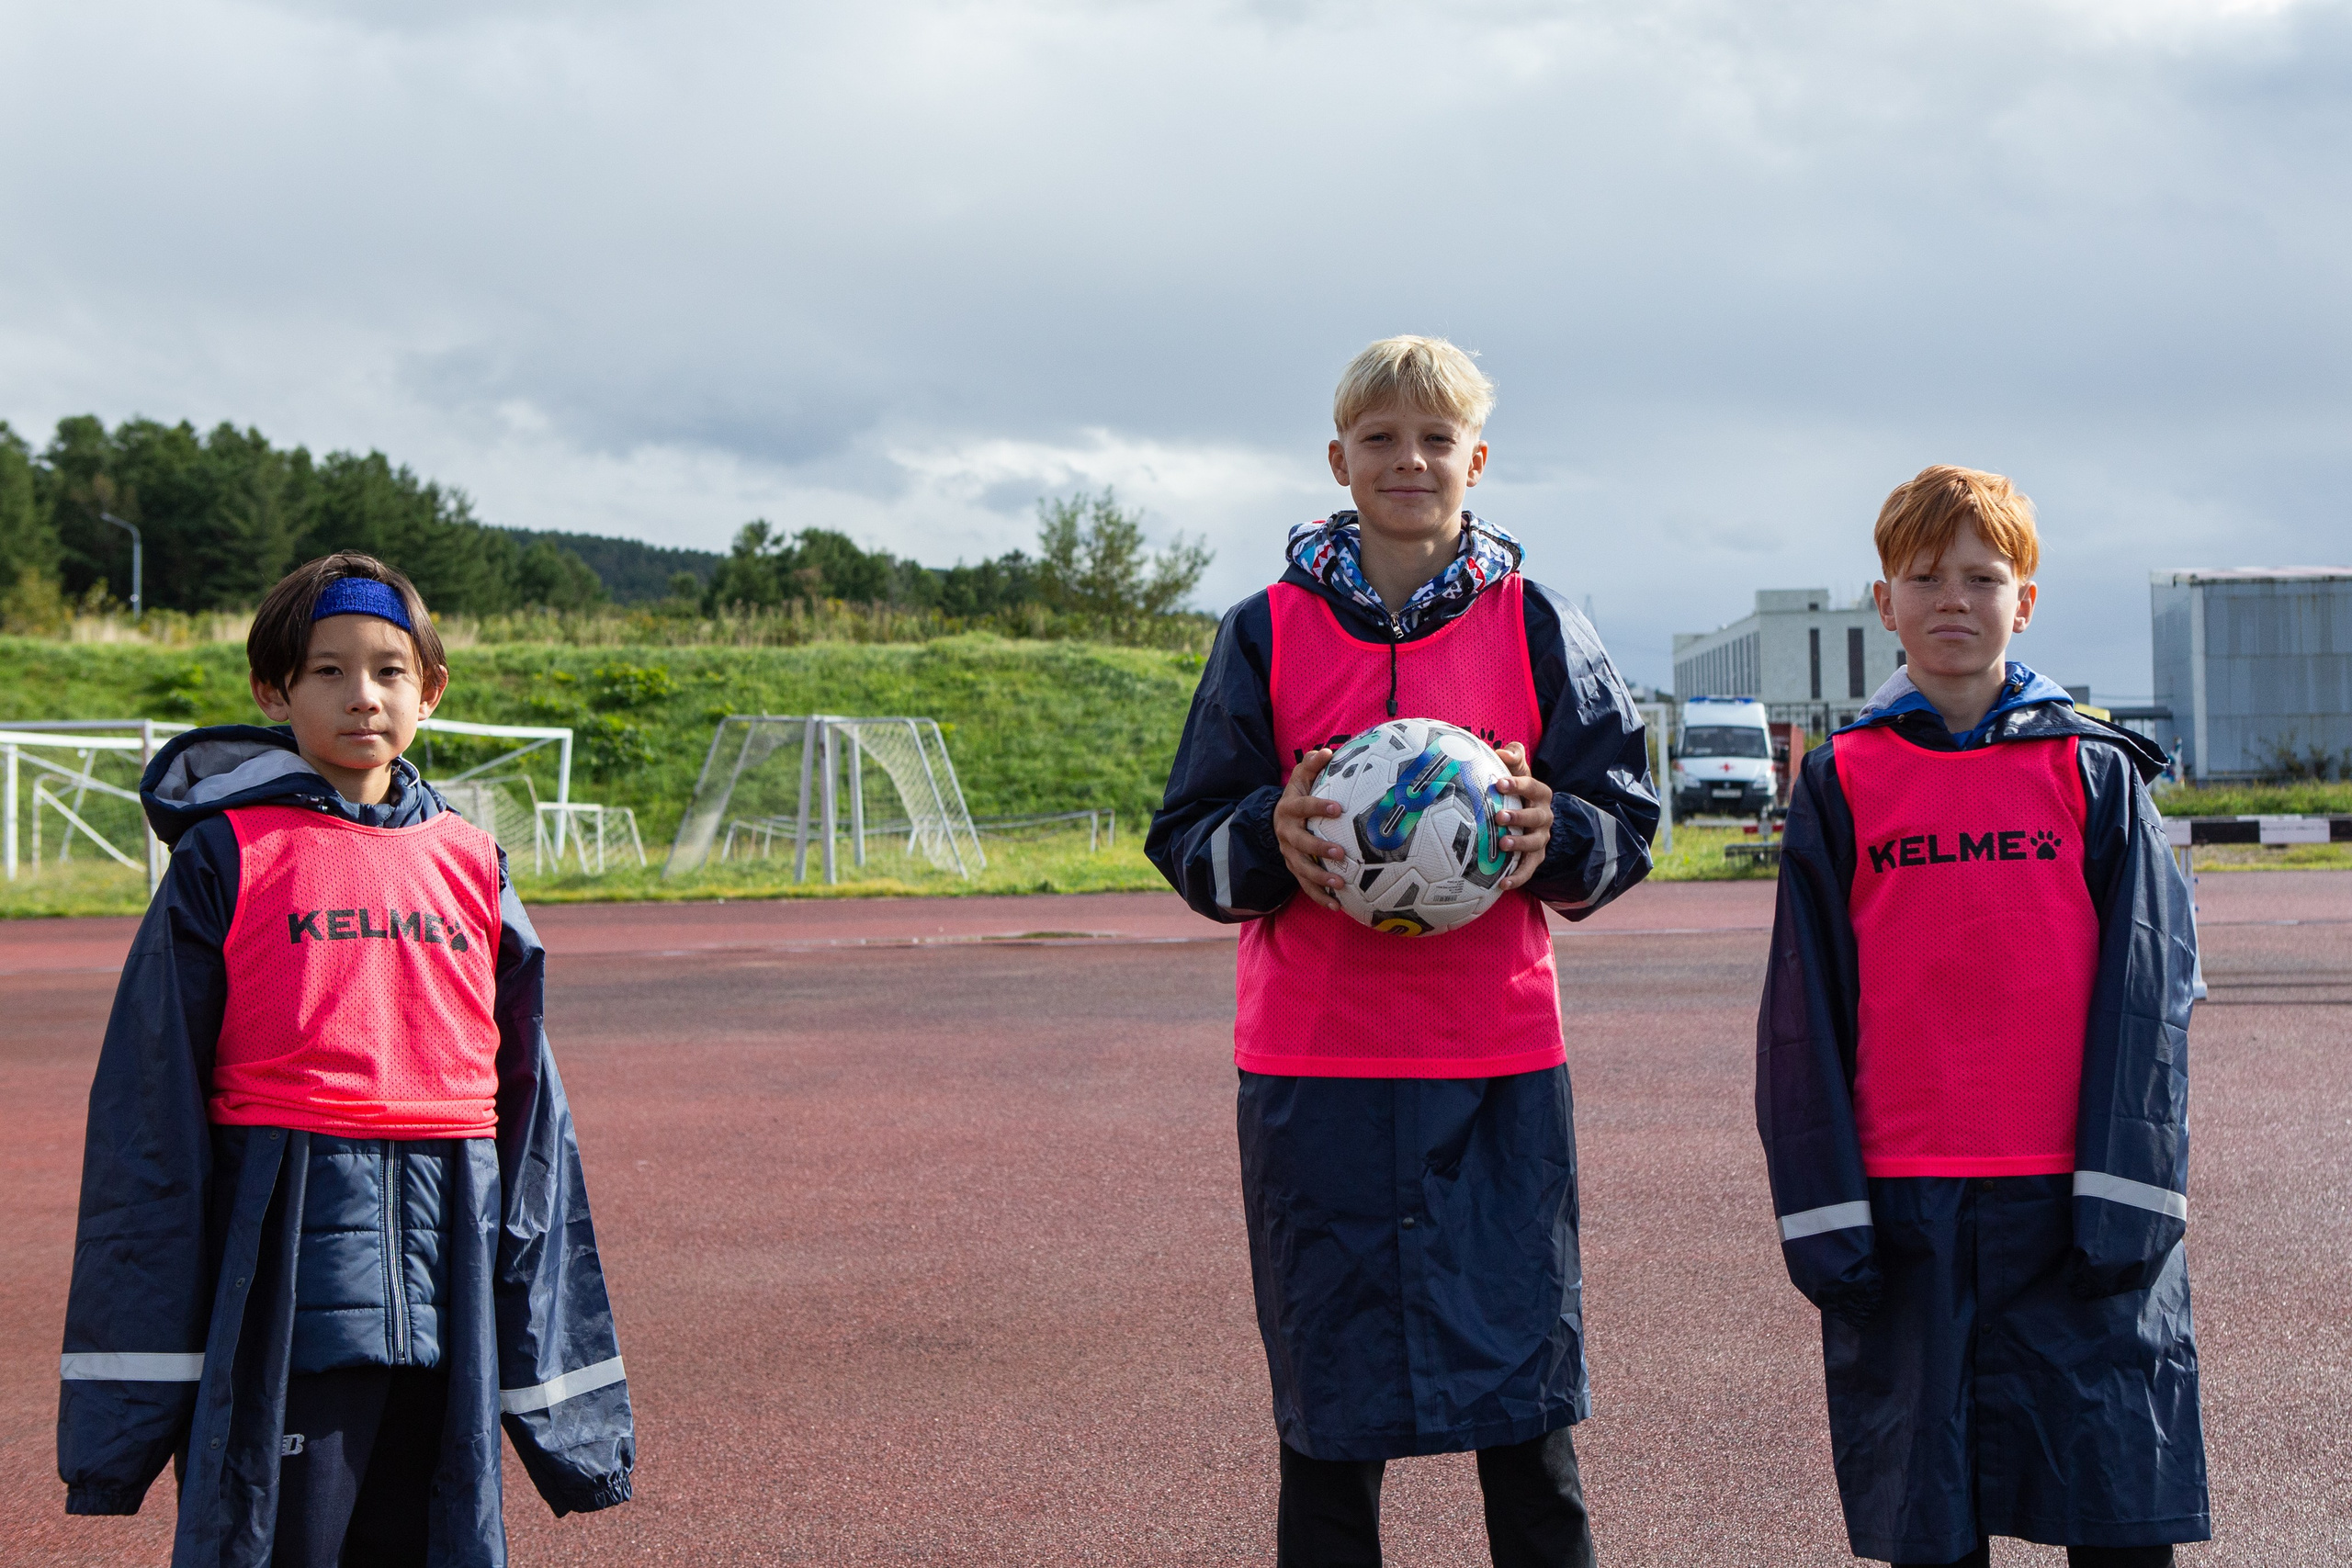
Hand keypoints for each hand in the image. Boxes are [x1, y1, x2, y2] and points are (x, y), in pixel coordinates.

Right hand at [1273, 748, 1347, 910]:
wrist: (1276, 820)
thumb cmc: (1298, 796)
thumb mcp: (1300, 778)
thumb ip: (1311, 765)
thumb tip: (1327, 751)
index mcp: (1289, 809)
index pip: (1304, 808)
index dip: (1320, 807)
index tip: (1340, 809)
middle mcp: (1286, 833)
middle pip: (1300, 844)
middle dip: (1319, 850)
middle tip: (1341, 854)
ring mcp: (1288, 854)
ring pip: (1302, 869)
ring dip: (1320, 879)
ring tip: (1341, 885)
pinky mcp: (1294, 870)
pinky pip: (1305, 886)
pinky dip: (1320, 898)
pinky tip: (1338, 907)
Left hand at [1492, 742, 1551, 891]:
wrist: (1529, 818)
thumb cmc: (1516, 790)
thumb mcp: (1516, 771)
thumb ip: (1512, 757)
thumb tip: (1502, 751)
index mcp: (1540, 794)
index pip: (1532, 786)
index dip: (1517, 785)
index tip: (1498, 783)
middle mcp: (1545, 816)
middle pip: (1537, 817)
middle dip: (1519, 817)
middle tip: (1499, 816)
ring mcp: (1541, 838)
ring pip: (1535, 843)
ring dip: (1520, 845)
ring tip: (1503, 845)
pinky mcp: (1535, 857)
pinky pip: (1529, 869)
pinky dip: (1518, 877)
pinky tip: (1503, 884)